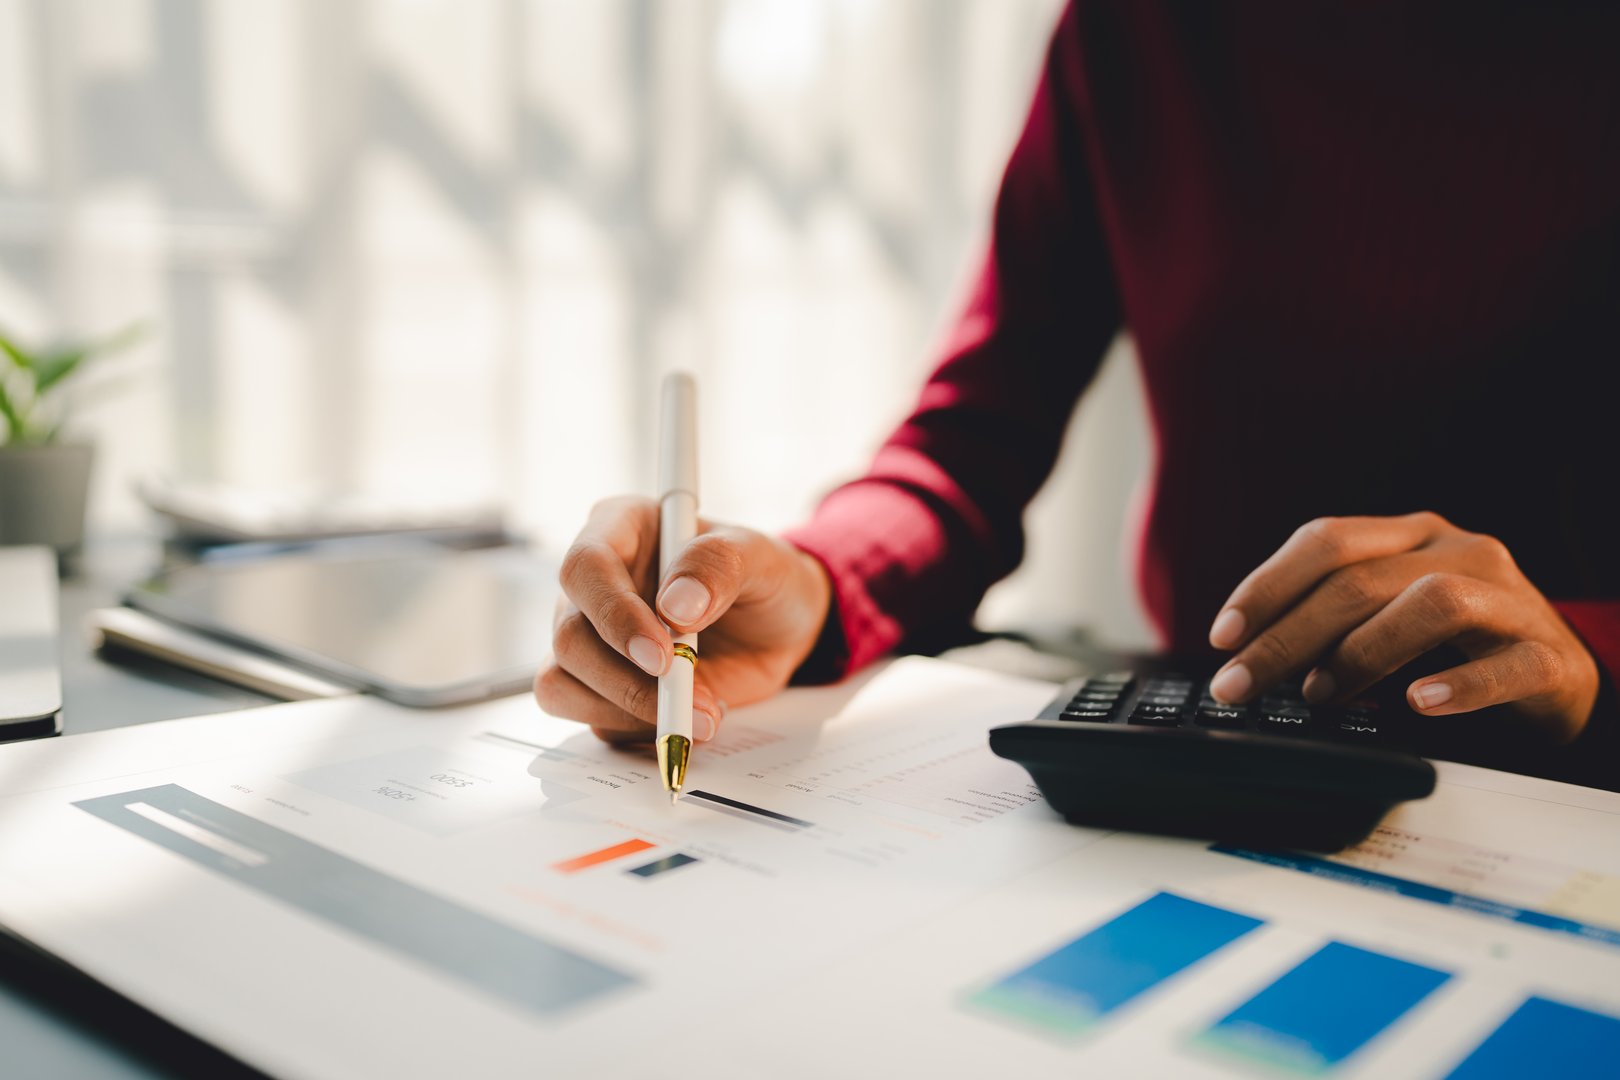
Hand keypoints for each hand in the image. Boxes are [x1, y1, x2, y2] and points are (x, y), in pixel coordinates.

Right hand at [535, 496, 831, 743]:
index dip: (614, 614)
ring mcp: (591, 638)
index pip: (586, 567)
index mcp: (621, 529)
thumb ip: (718, 566)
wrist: (779, 629)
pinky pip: (592, 719)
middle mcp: (595, 584)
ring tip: (702, 712)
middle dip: (626, 679)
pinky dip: (638, 730)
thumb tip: (675, 606)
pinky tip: (687, 718)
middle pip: (569, 636)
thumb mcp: (758, 557)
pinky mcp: (602, 685)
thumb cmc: (762, 577)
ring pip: (563, 683)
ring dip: (630, 711)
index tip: (662, 653)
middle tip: (690, 698)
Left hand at [1206, 512, 1598, 742]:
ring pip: (1430, 603)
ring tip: (1321, 695)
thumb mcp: (1388, 615)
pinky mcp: (1548, 655)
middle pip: (1359, 579)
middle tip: (1243, 684)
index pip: (1326, 541)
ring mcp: (1509, 599)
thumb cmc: (1458, 644)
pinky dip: (1457, 685)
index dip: (1267, 585)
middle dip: (1287, 635)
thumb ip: (1331, 622)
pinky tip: (1417, 702)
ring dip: (1361, 651)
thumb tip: (1251, 660)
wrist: (1560, 677)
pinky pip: (1504, 665)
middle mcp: (1458, 552)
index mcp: (1411, 537)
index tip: (1223, 635)